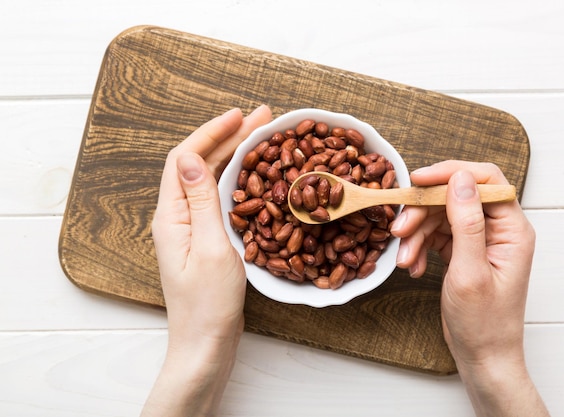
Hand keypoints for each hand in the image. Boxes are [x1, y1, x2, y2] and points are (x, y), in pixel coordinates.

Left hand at [142, 105, 272, 416]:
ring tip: (263, 136)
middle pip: (199, 165)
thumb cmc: (208, 304)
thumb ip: (201, 200)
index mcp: (171, 216)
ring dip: (234, 155)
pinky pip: (219, 198)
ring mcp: (190, 228)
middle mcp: (177, 217)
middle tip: (262, 119)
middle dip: (229, 137)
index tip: (239, 115)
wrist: (206, 343)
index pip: (184, 158)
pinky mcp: (205, 239)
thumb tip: (188, 156)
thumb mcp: (209, 248)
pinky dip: (237, 179)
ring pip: (211, 179)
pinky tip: (255, 173)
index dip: (210, 132)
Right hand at [391, 161, 548, 416]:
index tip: (417, 180)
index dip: (450, 173)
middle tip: (399, 231)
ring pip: (440, 216)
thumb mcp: (470, 271)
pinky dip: (419, 247)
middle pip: (455, 198)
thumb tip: (460, 178)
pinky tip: (412, 266)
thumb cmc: (484, 323)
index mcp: (512, 229)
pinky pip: (436, 235)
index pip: (485, 180)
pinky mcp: (463, 250)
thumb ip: (466, 222)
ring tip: (404, 259)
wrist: (482, 356)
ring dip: (417, 234)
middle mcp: (498, 229)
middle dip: (423, 212)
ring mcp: (479, 239)